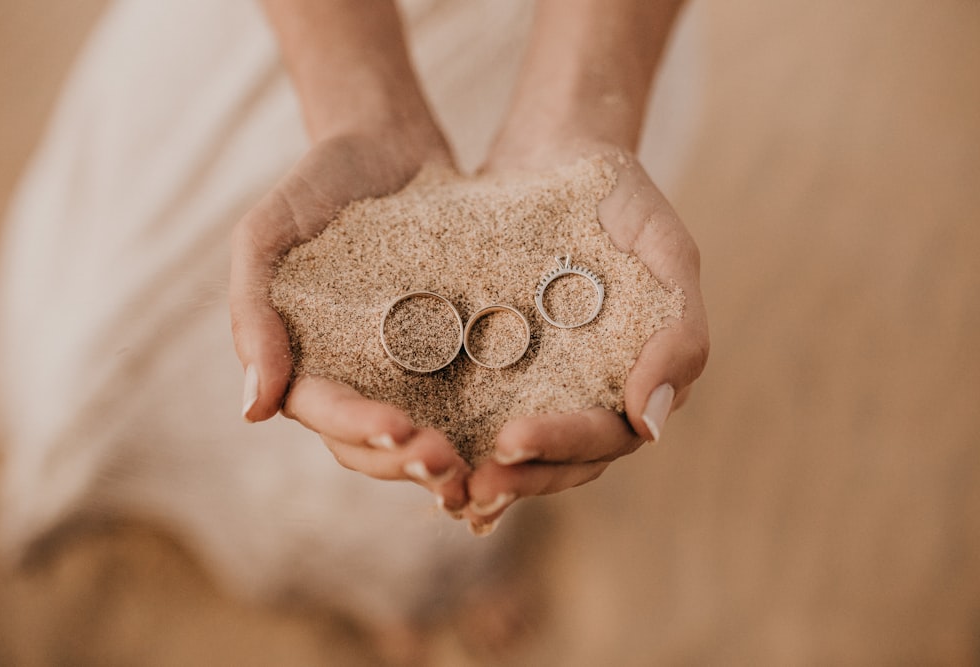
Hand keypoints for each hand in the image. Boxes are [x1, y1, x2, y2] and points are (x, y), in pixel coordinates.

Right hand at [230, 127, 472, 510]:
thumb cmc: (314, 184)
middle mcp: (356, 376)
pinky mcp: (452, 350)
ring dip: (444, 462)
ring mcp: (404, 369)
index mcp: (305, 361)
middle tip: (448, 469)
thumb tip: (253, 411)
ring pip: (420, 435)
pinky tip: (513, 440)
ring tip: (478, 472)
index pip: (326, 413)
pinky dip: (482, 426)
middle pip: (373, 444)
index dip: (359, 429)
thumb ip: (251, 314)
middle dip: (406, 462)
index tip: (397, 431)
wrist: (385, 143)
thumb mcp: (266, 235)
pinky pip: (465, 397)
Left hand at [462, 144, 708, 533]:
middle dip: (516, 479)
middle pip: (559, 461)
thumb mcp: (666, 252)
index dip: (562, 446)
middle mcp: (588, 392)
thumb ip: (679, 335)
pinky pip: (473, 409)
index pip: (606, 436)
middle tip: (469, 489)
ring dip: (482, 473)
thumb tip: (652, 426)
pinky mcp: (494, 362)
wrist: (557, 150)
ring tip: (438, 484)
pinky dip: (452, 435)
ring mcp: (541, 381)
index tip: (513, 441)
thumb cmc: (623, 197)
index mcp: (636, 379)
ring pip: (515, 450)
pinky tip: (412, 446)